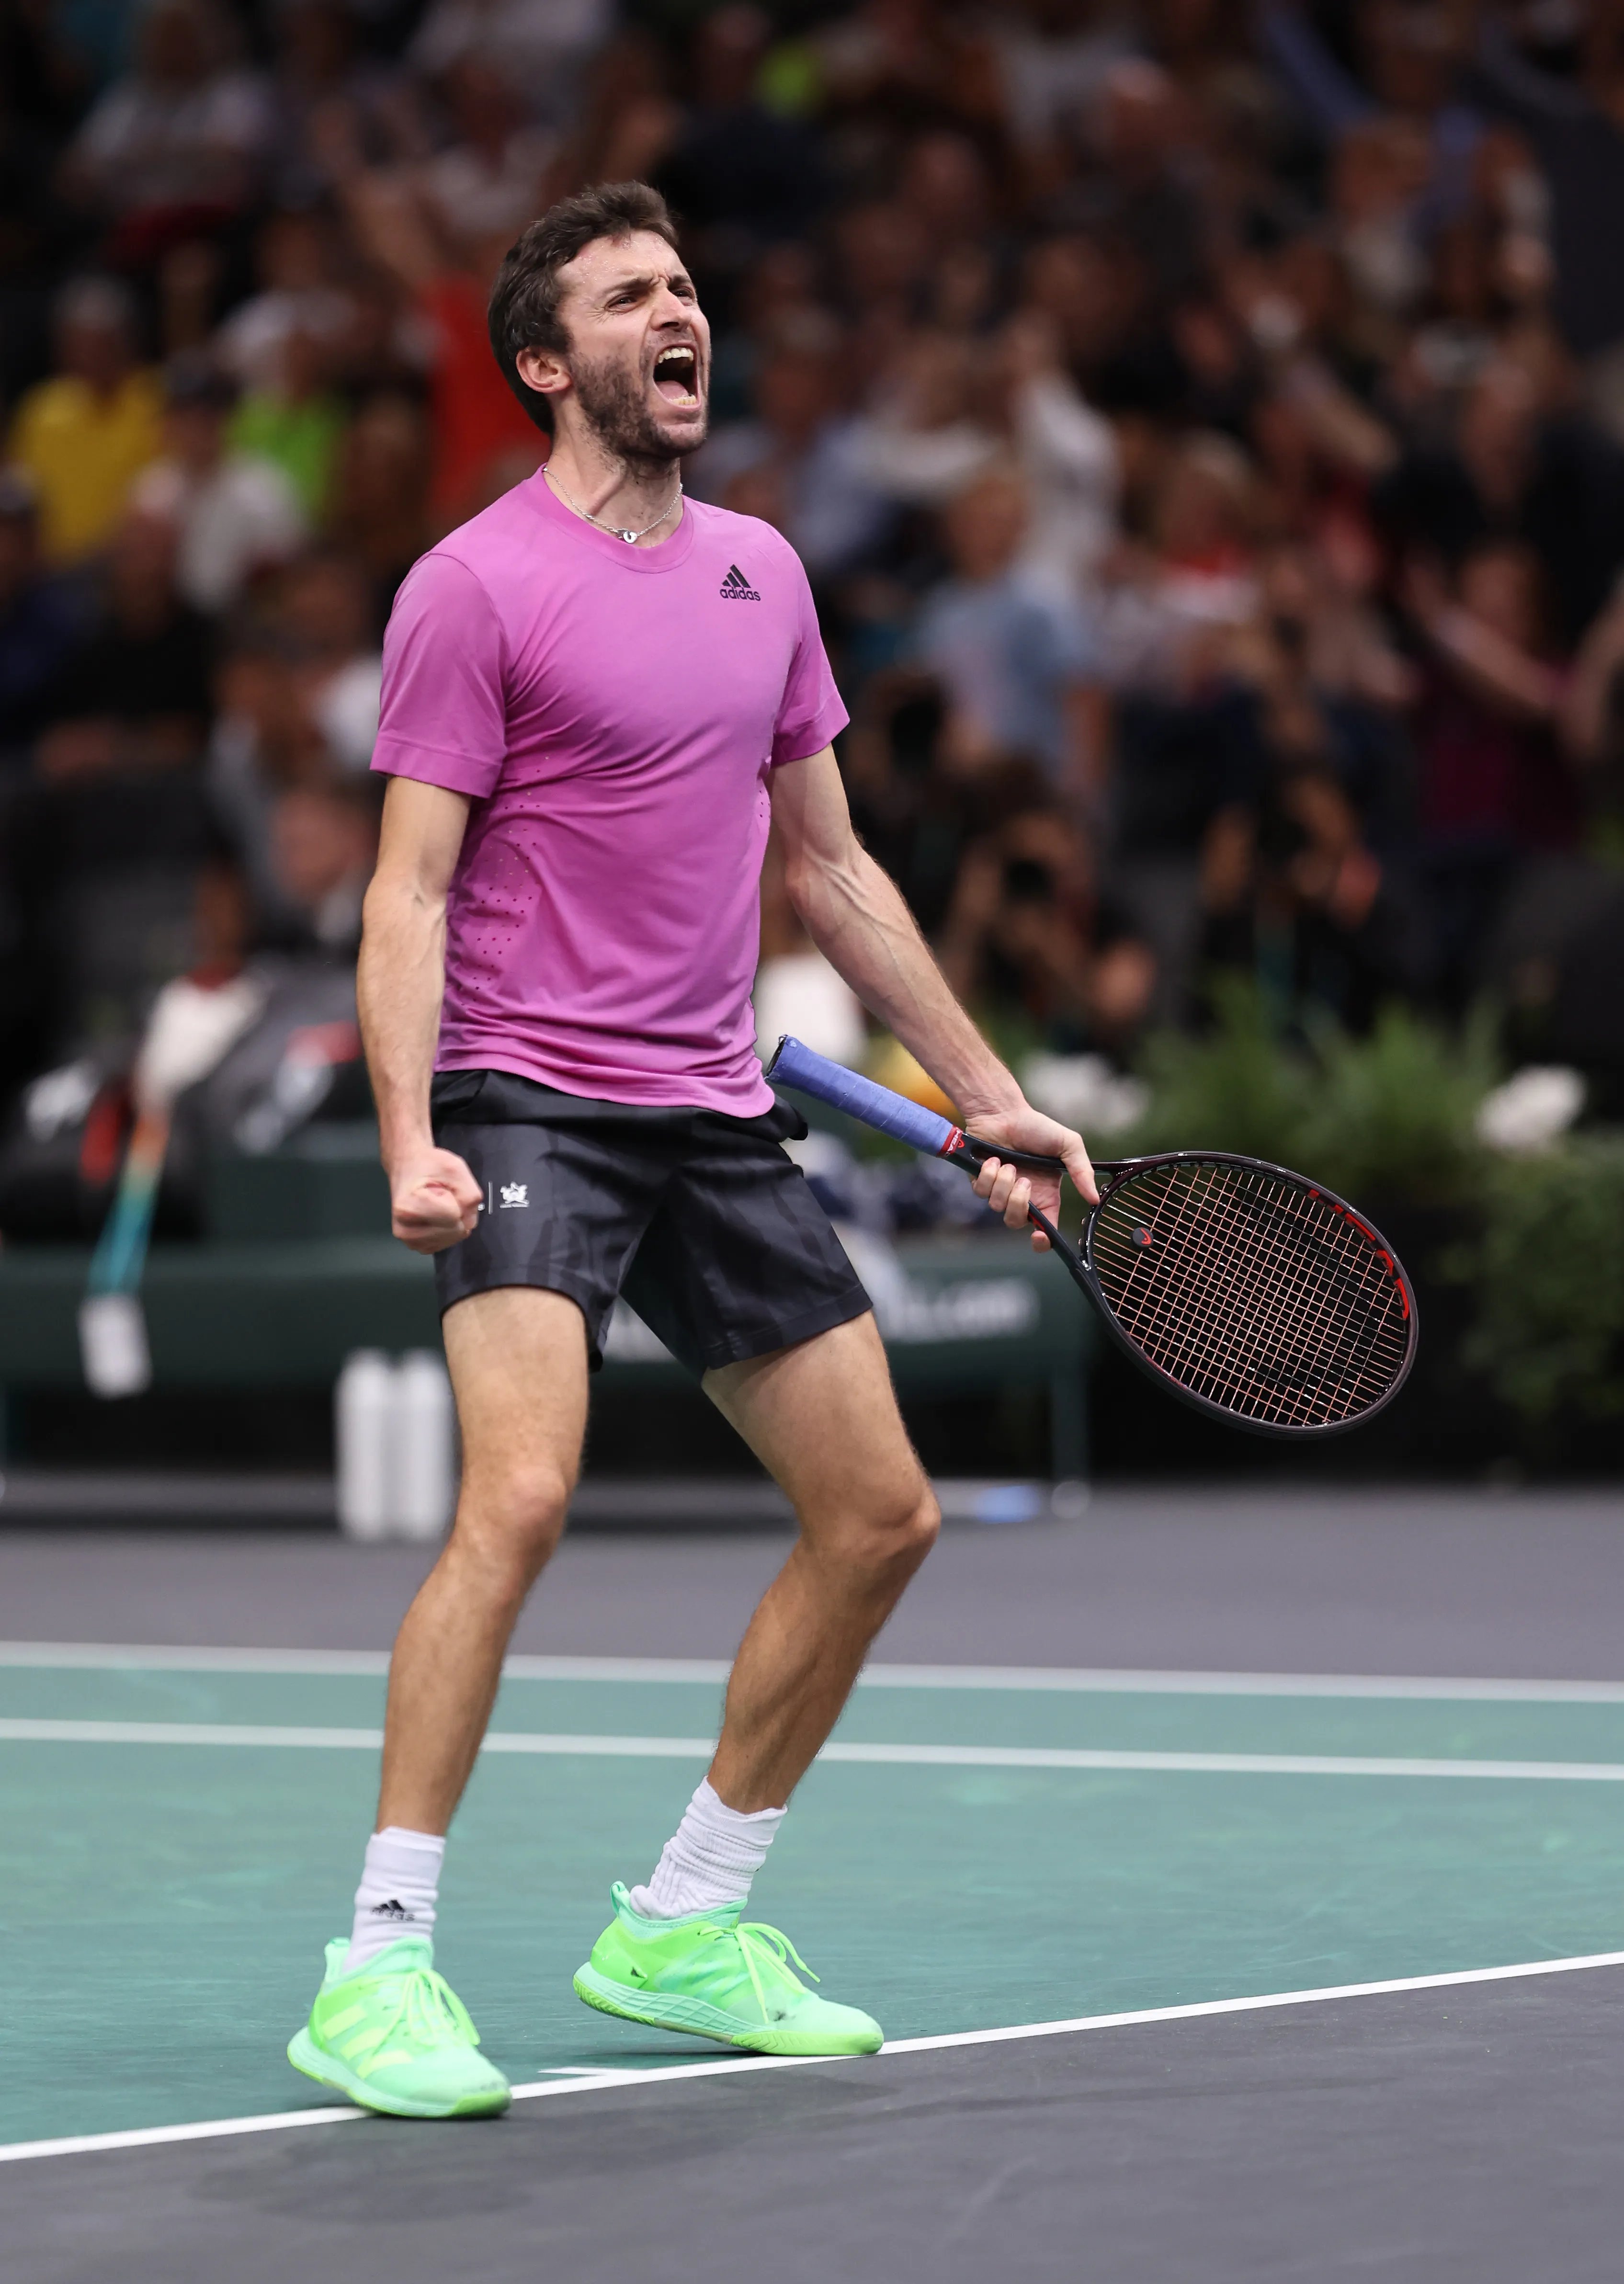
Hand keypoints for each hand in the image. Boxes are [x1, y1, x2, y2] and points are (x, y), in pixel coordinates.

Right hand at [387, 1145, 481, 1253]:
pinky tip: (437, 1215)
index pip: (454, 1216)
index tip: (439, 1188)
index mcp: (408, 1208)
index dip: (455, 1199)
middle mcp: (404, 1230)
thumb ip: (469, 1195)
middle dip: (457, 1211)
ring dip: (454, 1220)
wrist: (407, 1167)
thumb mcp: (455, 1168)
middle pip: (456, 1230)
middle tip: (440, 1195)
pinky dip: (449, 1229)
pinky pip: (448, 1242)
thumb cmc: (428, 1165)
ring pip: (454, 1238)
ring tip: (437, 1203)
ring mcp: (410, 1241)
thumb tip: (469, 1223)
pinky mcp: (417, 1246)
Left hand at [961, 1099, 1096, 1250]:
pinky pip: (981, 1192)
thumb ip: (1082, 1171)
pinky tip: (993, 1160)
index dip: (1042, 1241)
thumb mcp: (1068, 1144)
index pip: (1045, 1229)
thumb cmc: (1036, 1127)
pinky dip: (988, 1176)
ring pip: (997, 1207)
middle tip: (1024, 1179)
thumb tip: (1094, 1198)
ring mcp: (1001, 1191)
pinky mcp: (981, 1183)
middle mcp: (1023, 1197)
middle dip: (1019, 1204)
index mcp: (1046, 1195)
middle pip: (1016, 1222)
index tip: (1040, 1235)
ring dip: (1003, 1184)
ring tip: (1008, 1164)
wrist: (1004, 1112)